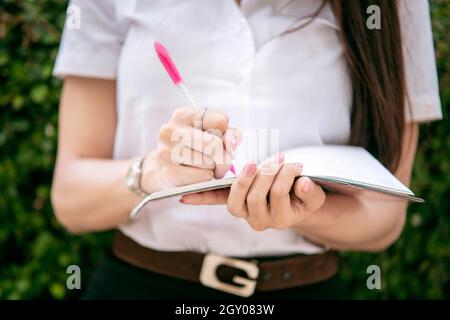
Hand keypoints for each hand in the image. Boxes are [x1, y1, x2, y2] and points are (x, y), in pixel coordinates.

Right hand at [141, 107, 240, 193]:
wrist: (159, 171)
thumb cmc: (190, 150)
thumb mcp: (210, 135)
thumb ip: (228, 134)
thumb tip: (232, 142)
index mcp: (183, 115)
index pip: (221, 121)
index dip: (226, 135)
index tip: (218, 142)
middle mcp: (172, 129)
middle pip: (215, 144)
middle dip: (224, 158)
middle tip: (219, 164)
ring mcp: (167, 151)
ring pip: (210, 163)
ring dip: (213, 170)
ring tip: (202, 169)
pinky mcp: (168, 172)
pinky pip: (202, 177)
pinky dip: (204, 180)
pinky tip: (195, 177)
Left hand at [180, 153, 325, 230]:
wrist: (293, 204)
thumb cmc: (302, 197)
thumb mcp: (313, 196)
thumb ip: (311, 192)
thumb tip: (302, 183)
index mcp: (281, 219)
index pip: (279, 194)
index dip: (285, 176)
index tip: (296, 163)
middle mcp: (259, 221)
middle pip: (255, 196)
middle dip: (266, 173)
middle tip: (278, 158)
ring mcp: (243, 213)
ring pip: (235, 200)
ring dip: (244, 178)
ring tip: (256, 163)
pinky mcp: (232, 204)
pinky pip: (215, 202)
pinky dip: (201, 199)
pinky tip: (185, 198)